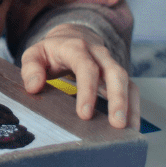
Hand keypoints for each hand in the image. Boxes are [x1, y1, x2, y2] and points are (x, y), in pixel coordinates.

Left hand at [19, 24, 138, 128]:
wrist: (73, 35)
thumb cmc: (52, 50)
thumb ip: (31, 68)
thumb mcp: (34, 54)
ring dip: (130, 106)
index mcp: (76, 47)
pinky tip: (132, 127)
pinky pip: (132, 89)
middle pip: (115, 73)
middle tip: (116, 124)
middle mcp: (98, 54)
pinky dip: (134, 108)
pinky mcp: (118, 75)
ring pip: (127, 81)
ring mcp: (111, 64)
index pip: (85, 66)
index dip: (87, 90)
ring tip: (129, 131)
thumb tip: (34, 87)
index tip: (85, 114)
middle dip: (118, 99)